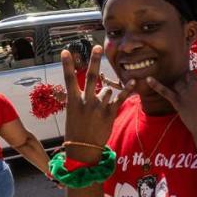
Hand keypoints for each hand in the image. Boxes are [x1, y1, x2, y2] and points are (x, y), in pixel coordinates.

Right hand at [61, 46, 134, 161]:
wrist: (83, 149)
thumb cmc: (76, 130)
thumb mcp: (70, 113)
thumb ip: (72, 98)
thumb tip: (62, 89)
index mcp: (73, 101)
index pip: (69, 79)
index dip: (67, 65)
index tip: (66, 51)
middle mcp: (86, 102)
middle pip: (91, 77)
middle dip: (95, 61)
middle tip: (98, 47)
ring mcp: (98, 108)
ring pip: (106, 90)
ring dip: (106, 93)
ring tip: (100, 106)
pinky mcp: (110, 114)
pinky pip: (120, 98)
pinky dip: (127, 90)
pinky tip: (134, 82)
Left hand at [146, 53, 196, 143]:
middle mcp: (196, 83)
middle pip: (186, 74)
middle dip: (187, 81)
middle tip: (193, 94)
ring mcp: (186, 92)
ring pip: (178, 82)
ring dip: (179, 86)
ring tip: (186, 98)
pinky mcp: (178, 102)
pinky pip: (165, 91)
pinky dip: (157, 85)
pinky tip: (149, 79)